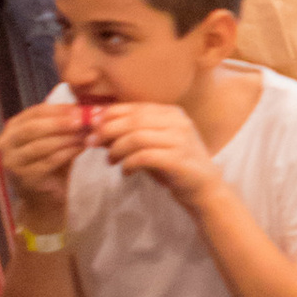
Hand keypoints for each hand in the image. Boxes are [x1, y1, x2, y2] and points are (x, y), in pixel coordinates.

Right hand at [0, 99, 84, 209]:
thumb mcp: (56, 139)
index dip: (58, 109)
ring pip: (41, 145)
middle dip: (60, 122)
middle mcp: (5, 145)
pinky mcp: (24, 179)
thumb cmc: (52, 164)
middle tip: (83, 120)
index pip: (34, 113)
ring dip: (66, 138)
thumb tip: (88, 108)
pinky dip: (67, 153)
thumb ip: (65, 124)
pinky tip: (82, 148)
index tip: (80, 109)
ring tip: (86, 134)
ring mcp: (12, 163)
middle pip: (33, 128)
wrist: (46, 198)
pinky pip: (48, 162)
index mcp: (11, 129)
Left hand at [88, 102, 219, 205]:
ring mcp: (180, 140)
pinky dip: (129, 163)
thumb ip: (132, 134)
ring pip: (136, 137)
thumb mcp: (154, 144)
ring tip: (110, 160)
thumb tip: (98, 129)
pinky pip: (144, 157)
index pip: (135, 107)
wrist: (204, 188)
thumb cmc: (175, 165)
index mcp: (172, 113)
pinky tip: (126, 171)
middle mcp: (178, 122)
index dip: (110, 114)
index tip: (92, 125)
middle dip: (108, 131)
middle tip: (92, 143)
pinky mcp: (178, 160)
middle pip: (133, 120)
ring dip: (116, 149)